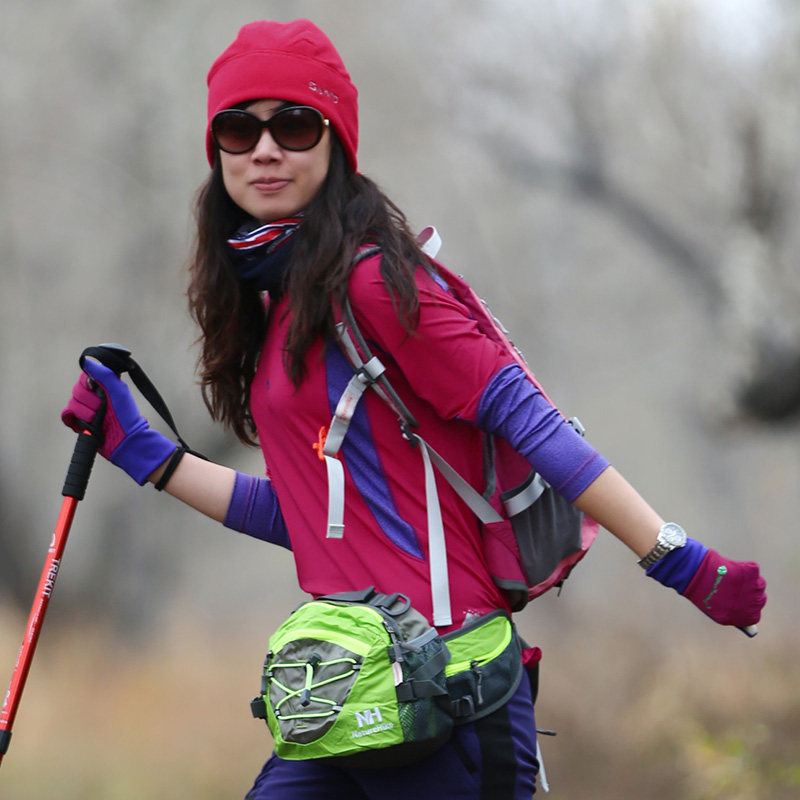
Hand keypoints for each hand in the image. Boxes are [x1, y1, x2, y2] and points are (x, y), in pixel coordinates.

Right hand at [61, 359, 175, 484]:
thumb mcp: (119, 391)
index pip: (84, 378)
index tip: (97, 390)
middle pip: (77, 391)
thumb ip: (104, 374)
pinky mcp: (80, 422)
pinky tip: (82, 424)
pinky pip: (66, 415)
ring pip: (72, 403)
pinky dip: (72, 419)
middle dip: (89, 401)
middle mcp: (94, 396)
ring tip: (97, 420)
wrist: (126, 441)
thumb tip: (86, 360)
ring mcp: (86, 410)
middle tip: (102, 408)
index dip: (88, 384)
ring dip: (85, 413)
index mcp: (104, 387)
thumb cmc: (127, 416)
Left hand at [647, 538, 765, 628]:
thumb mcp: (720, 613)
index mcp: (745, 618)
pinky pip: (753, 569)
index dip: (747, 608)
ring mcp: (754, 588)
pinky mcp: (752, 572)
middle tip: (734, 587)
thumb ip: (737, 618)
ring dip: (749, 581)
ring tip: (731, 578)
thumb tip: (752, 629)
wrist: (694, 575)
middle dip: (749, 594)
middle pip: (760, 600)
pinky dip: (745, 568)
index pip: (755, 616)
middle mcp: (753, 605)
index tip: (738, 601)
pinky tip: (731, 569)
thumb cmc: (704, 595)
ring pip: (759, 585)